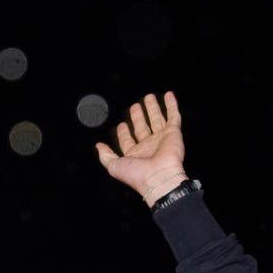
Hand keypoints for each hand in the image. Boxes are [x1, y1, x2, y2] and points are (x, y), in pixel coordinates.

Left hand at [95, 92, 188, 206]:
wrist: (159, 177)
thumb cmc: (137, 174)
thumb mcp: (113, 166)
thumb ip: (105, 155)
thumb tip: (98, 146)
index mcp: (135, 154)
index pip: (128, 140)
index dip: (124, 133)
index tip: (122, 125)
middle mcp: (148, 146)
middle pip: (142, 127)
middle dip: (138, 117)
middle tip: (135, 106)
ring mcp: (161, 139)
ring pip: (156, 119)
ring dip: (153, 108)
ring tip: (149, 97)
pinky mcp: (174, 133)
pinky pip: (173, 116)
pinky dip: (171, 105)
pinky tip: (168, 96)